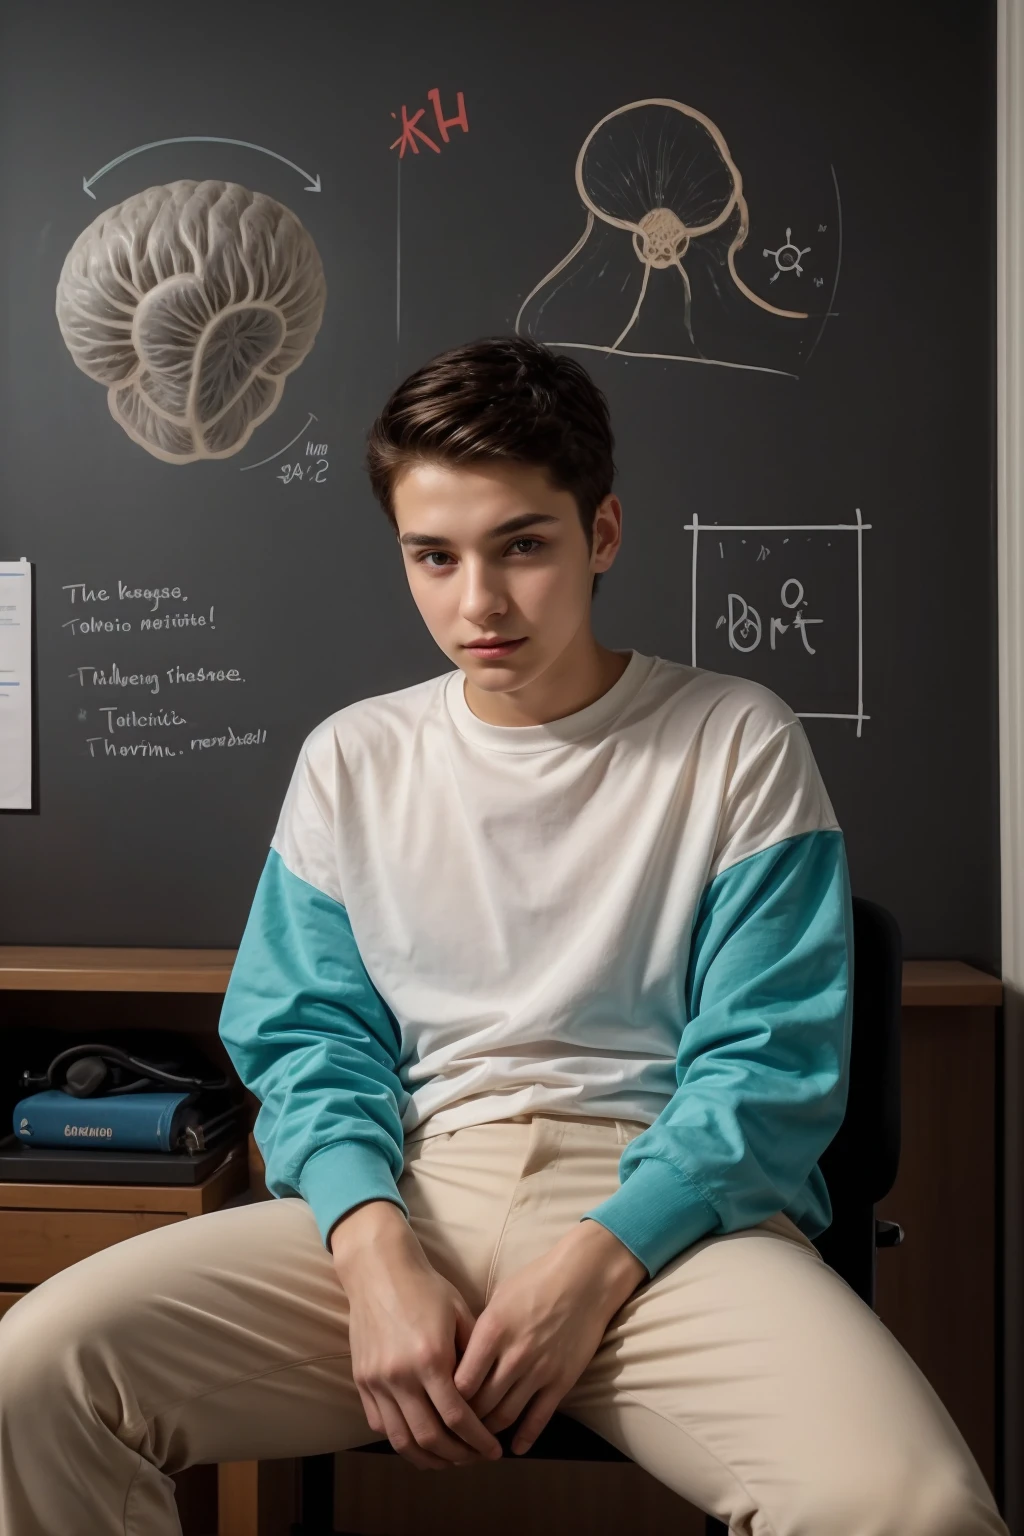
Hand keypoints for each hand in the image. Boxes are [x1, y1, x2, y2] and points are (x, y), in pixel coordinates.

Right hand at [331, 1202, 503, 1470]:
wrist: (379, 1268)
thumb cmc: (426, 1287)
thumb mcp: (460, 1314)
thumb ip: (473, 1356)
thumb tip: (489, 1395)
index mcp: (430, 1358)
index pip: (458, 1417)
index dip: (479, 1441)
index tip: (494, 1450)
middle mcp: (400, 1375)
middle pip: (430, 1438)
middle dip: (458, 1456)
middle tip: (475, 1458)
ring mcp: (376, 1380)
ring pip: (402, 1440)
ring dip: (428, 1458)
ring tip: (449, 1459)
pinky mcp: (361, 1380)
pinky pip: (381, 1425)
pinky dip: (401, 1440)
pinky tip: (421, 1440)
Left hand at [452, 1220, 646, 1454]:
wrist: (585, 1278)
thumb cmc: (536, 1281)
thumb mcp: (498, 1299)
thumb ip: (479, 1333)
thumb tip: (459, 1362)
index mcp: (491, 1331)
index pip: (460, 1382)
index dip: (448, 1398)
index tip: (441, 1403)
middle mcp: (513, 1355)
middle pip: (480, 1404)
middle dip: (465, 1420)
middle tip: (455, 1428)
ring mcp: (539, 1371)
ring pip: (505, 1415)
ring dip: (490, 1431)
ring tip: (480, 1437)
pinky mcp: (562, 1381)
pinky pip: (539, 1418)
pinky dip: (524, 1437)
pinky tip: (514, 1448)